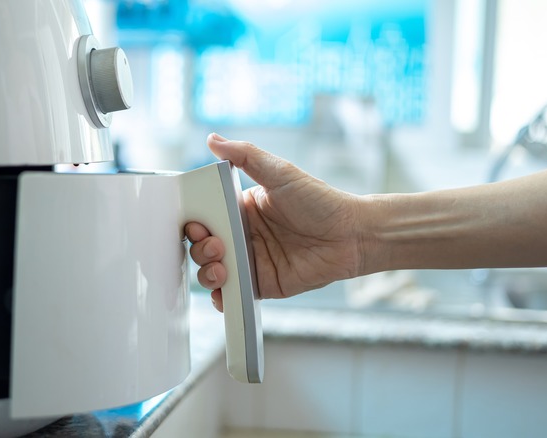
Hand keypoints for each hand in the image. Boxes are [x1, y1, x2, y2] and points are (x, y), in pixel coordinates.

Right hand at [185, 133, 367, 311]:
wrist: (351, 235)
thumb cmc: (321, 201)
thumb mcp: (280, 172)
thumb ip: (245, 155)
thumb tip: (213, 140)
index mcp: (242, 209)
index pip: (206, 216)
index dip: (195, 223)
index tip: (196, 224)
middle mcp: (242, 236)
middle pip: (203, 246)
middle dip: (199, 249)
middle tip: (215, 244)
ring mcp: (250, 261)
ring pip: (212, 272)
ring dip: (207, 272)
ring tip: (222, 267)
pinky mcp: (261, 284)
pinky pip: (233, 295)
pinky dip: (222, 297)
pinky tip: (224, 292)